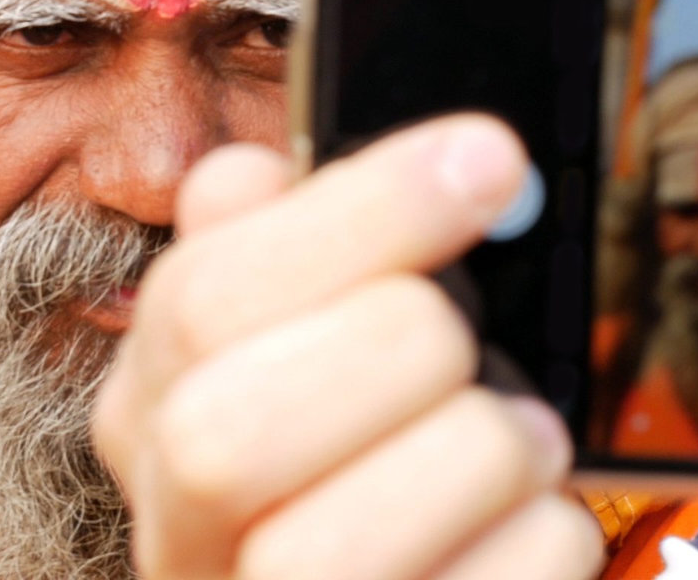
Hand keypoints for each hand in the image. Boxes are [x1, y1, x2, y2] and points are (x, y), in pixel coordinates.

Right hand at [92, 115, 604, 579]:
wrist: (432, 570)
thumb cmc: (384, 446)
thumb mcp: (320, 330)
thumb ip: (285, 251)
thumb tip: (255, 174)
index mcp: (154, 412)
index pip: (201, 297)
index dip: (362, 213)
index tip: (490, 158)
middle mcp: (180, 534)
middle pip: (223, 435)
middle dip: (401, 350)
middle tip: (474, 340)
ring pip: (335, 548)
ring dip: (480, 455)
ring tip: (520, 439)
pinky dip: (543, 540)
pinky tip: (532, 522)